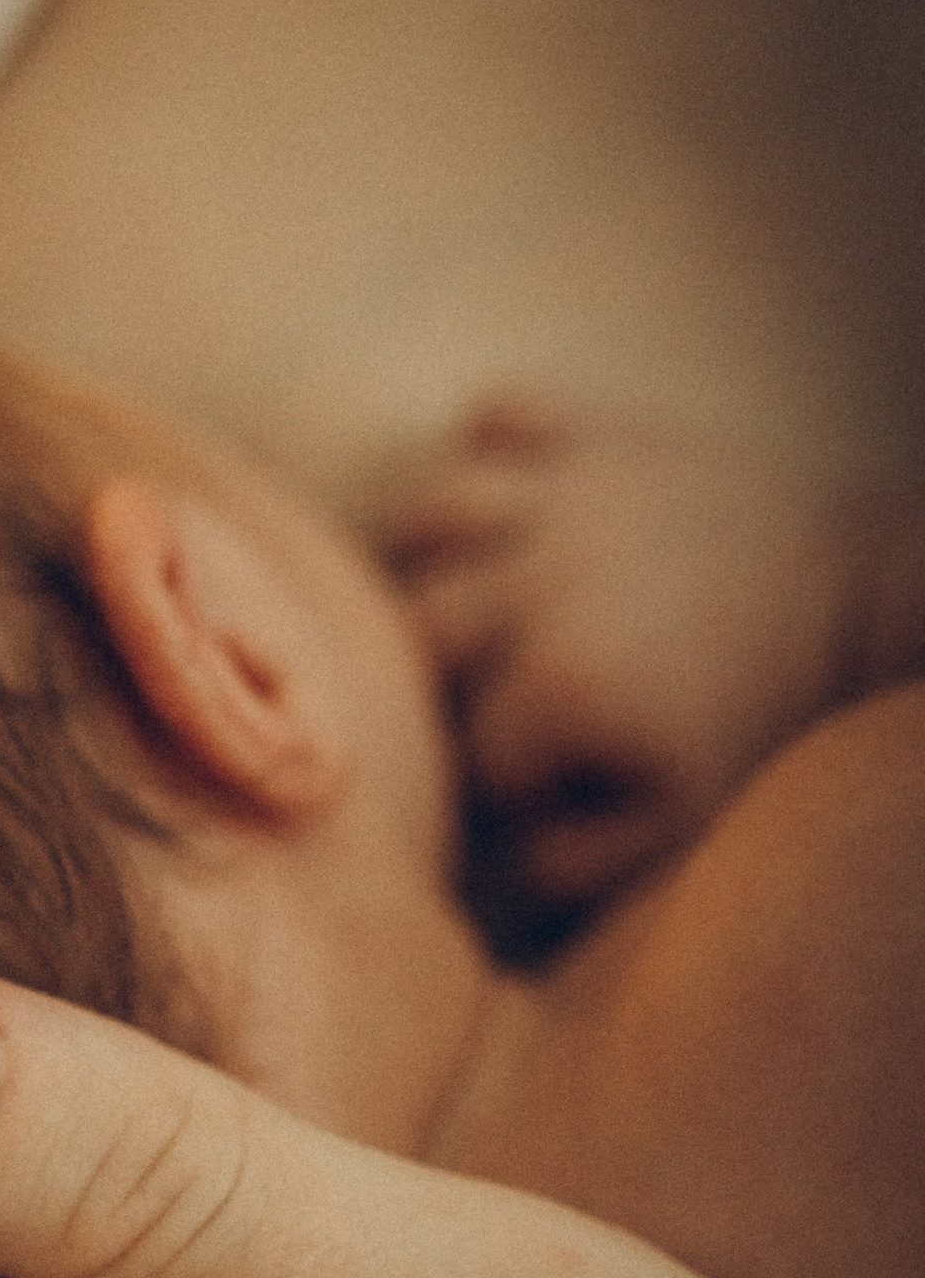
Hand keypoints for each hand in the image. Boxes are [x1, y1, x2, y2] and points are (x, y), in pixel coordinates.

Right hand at [379, 396, 865, 916]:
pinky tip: (512, 510)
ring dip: (432, 562)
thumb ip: (570, 864)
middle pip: (421, 630)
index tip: (555, 777)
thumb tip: (487, 861)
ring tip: (474, 601)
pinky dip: (488, 451)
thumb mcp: (676, 825)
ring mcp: (569, 495)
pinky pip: (502, 413)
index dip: (501, 777)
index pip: (467, 750)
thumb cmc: (758, 724)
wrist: (856, 608)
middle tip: (501, 695)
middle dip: (444, 676)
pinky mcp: (601, 434)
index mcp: (562, 681)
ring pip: (430, 511)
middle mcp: (544, 577)